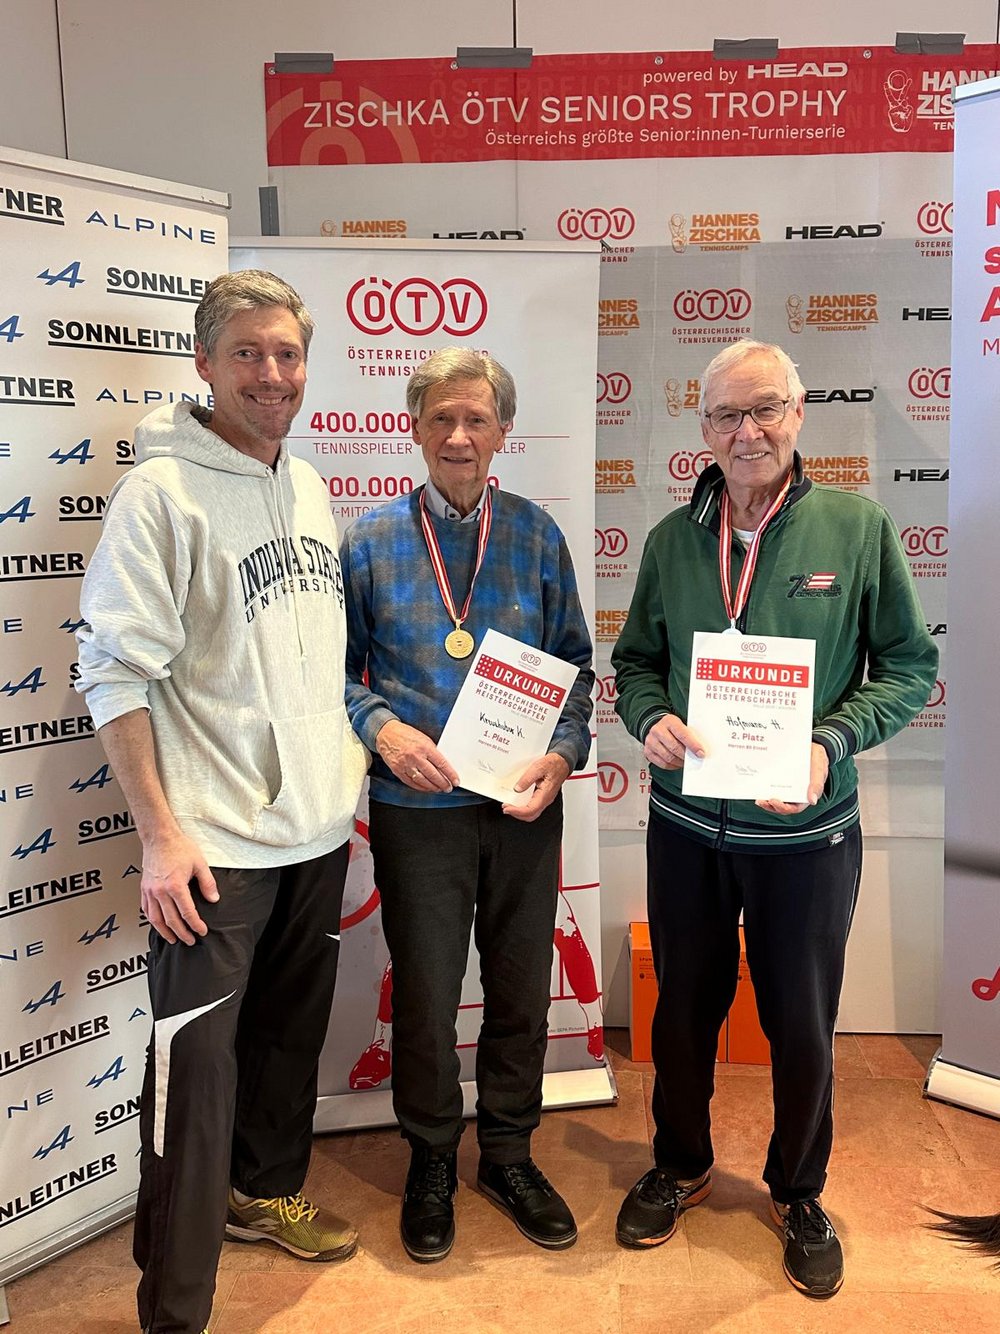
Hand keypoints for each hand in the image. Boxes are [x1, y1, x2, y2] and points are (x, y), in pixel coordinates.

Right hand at [140, 829, 217, 944]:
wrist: (160, 837)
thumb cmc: (178, 847)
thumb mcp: (200, 864)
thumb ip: (207, 883)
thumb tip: (213, 898)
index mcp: (175, 886)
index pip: (187, 913)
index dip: (196, 925)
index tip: (202, 931)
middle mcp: (160, 891)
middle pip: (172, 920)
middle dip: (182, 933)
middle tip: (190, 940)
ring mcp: (150, 891)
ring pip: (156, 919)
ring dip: (165, 932)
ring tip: (173, 939)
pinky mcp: (144, 888)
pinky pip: (146, 909)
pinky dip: (152, 920)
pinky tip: (158, 924)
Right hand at [376, 719, 457, 791]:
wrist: (386, 733)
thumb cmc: (406, 734)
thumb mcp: (424, 738)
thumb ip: (433, 751)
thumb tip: (443, 765)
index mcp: (424, 747)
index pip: (441, 764)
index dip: (450, 774)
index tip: (455, 780)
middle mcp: (415, 756)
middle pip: (433, 775)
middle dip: (443, 783)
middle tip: (448, 787)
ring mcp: (405, 765)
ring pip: (422, 781)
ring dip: (433, 787)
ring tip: (439, 789)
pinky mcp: (397, 770)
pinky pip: (411, 782)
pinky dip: (421, 787)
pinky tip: (427, 788)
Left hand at [503, 752, 570, 821]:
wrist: (562, 762)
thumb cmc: (553, 764)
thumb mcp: (538, 767)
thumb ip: (527, 779)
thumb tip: (517, 789)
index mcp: (545, 794)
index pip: (530, 810)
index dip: (517, 811)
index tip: (507, 808)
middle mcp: (545, 799)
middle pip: (530, 815)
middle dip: (516, 814)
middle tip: (506, 808)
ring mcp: (544, 799)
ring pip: (531, 812)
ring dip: (518, 811)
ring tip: (509, 805)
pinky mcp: (541, 796)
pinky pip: (531, 806)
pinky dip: (522, 806)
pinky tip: (516, 800)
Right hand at [644, 714, 705, 770]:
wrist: (656, 727)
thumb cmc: (672, 727)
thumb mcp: (681, 725)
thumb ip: (690, 735)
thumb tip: (700, 749)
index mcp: (669, 721)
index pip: (682, 735)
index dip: (693, 745)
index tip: (701, 753)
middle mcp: (658, 730)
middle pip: (674, 747)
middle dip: (686, 756)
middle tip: (694, 759)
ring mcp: (651, 741)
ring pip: (668, 757)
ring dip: (680, 762)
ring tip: (686, 762)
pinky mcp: (648, 751)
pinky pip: (662, 763)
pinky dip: (672, 766)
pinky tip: (677, 763)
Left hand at [755, 743, 829, 815]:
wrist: (811, 746)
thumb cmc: (817, 758)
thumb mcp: (819, 768)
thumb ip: (817, 784)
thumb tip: (812, 800)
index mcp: (807, 794)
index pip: (795, 807)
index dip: (784, 807)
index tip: (774, 801)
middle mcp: (796, 793)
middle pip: (783, 806)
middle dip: (771, 806)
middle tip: (762, 801)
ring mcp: (788, 787)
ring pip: (777, 799)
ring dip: (767, 801)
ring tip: (759, 799)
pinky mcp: (781, 780)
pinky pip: (772, 788)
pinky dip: (765, 790)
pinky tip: (759, 788)